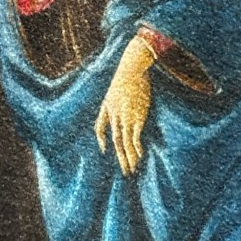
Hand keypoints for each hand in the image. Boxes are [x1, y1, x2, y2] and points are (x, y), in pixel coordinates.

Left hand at [95, 37, 154, 175]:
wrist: (131, 69)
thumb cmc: (128, 74)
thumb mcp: (117, 85)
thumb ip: (117, 95)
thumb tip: (126, 93)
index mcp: (107, 107)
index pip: (99, 127)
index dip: (101, 139)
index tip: (104, 149)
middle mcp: (114, 115)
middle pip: (114, 141)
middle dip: (120, 157)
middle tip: (126, 171)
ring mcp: (125, 117)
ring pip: (124, 142)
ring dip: (129, 157)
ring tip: (134, 169)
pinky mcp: (137, 117)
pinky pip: (135, 137)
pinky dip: (137, 148)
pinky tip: (140, 156)